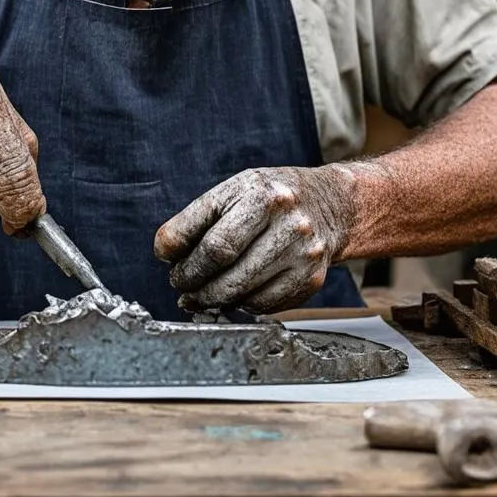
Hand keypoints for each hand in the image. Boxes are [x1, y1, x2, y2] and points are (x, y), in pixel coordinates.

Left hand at [153, 166, 355, 313]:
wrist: (330, 203)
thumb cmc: (271, 197)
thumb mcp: (234, 190)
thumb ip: (197, 219)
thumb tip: (166, 252)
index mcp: (260, 194)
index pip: (213, 241)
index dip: (183, 260)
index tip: (169, 262)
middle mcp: (287, 222)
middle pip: (226, 269)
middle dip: (194, 283)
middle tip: (182, 285)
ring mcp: (302, 253)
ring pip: (243, 293)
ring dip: (213, 299)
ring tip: (200, 294)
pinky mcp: (312, 278)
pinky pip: (265, 305)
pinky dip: (241, 305)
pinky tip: (233, 294)